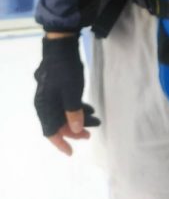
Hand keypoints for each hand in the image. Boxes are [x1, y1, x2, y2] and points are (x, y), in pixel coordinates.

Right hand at [34, 34, 100, 155]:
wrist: (61, 45)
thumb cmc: (65, 70)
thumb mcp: (71, 92)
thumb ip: (73, 112)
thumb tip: (75, 129)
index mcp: (44, 106)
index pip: (50, 131)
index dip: (61, 143)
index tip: (71, 152)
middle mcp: (44, 102)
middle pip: (58, 123)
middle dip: (74, 130)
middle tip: (90, 135)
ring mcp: (50, 94)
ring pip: (64, 113)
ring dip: (78, 119)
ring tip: (95, 121)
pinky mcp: (57, 86)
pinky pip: (66, 103)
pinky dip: (77, 108)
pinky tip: (90, 109)